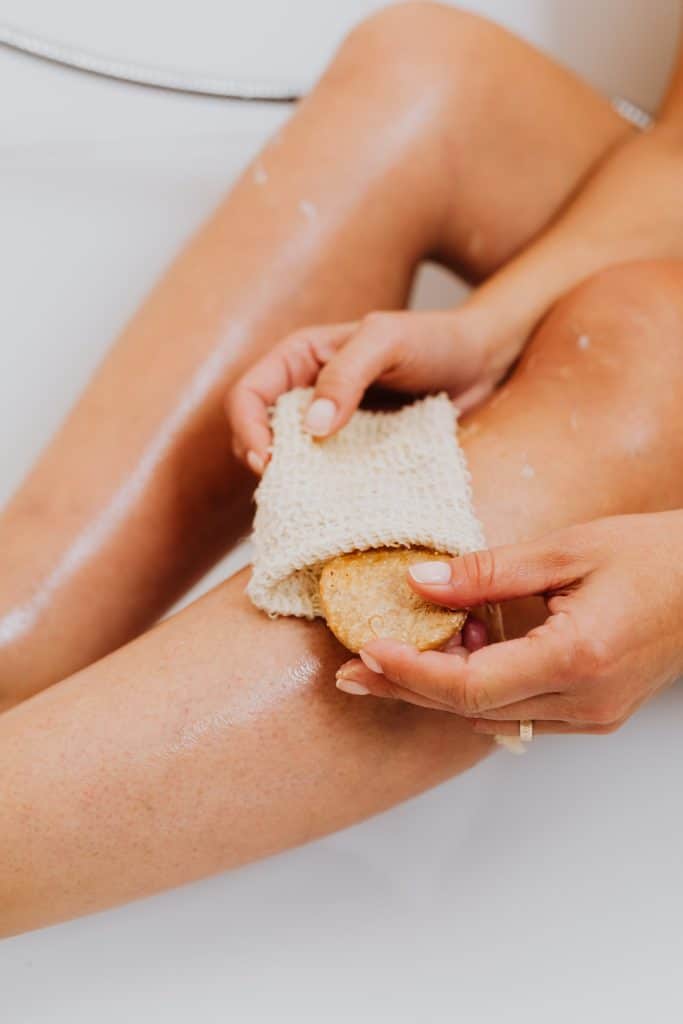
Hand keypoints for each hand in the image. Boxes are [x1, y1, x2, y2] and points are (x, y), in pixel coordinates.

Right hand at [226, 307, 516, 474]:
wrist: (481, 362)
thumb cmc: (434, 339)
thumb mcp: (387, 342)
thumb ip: (347, 375)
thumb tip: (312, 427)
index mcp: (300, 358)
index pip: (249, 393)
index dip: (248, 428)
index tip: (268, 461)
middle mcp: (306, 391)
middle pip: (258, 432)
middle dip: (262, 461)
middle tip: (284, 490)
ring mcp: (330, 424)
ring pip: (290, 459)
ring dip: (291, 481)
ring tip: (306, 502)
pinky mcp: (355, 450)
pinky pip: (326, 475)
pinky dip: (323, 491)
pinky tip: (335, 505)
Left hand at [335, 512, 682, 734]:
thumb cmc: (656, 556)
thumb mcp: (566, 550)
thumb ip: (487, 572)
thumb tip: (418, 583)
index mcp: (577, 658)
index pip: (471, 686)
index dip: (411, 671)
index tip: (366, 650)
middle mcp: (585, 701)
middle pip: (472, 711)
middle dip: (407, 687)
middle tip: (352, 671)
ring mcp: (593, 715)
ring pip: (492, 717)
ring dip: (441, 688)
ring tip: (396, 652)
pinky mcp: (596, 712)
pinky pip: (520, 712)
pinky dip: (481, 687)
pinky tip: (462, 649)